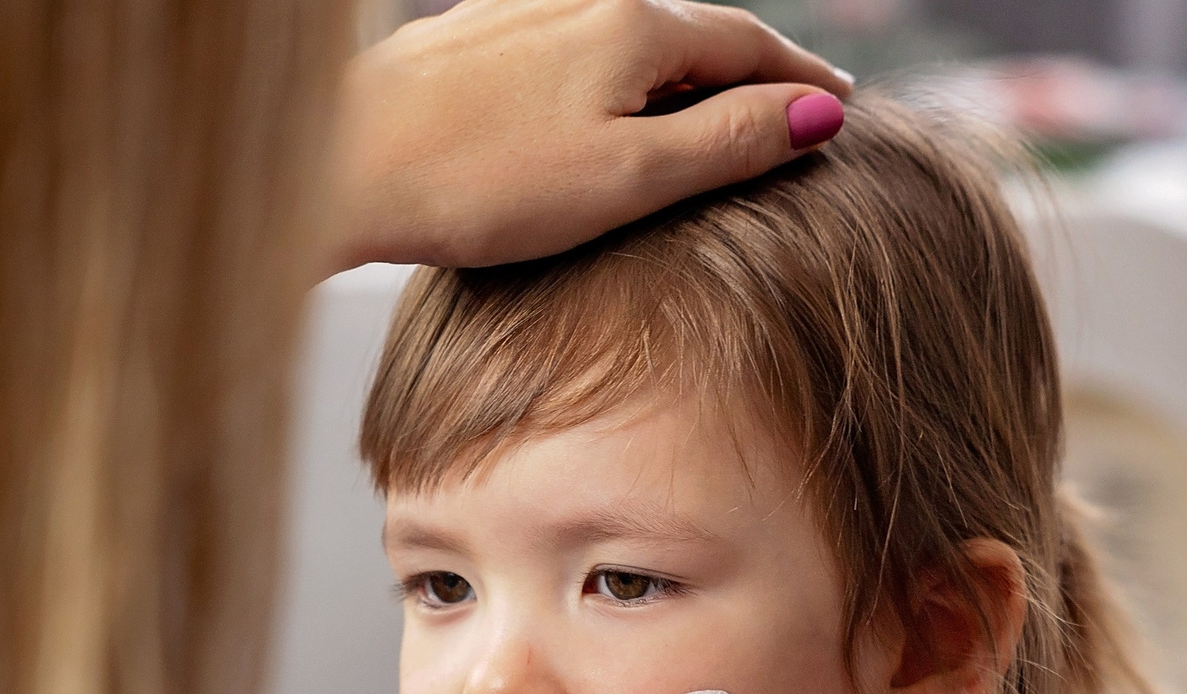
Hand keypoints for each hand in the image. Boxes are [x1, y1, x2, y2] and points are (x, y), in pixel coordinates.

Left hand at [326, 0, 852, 272]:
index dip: (800, 81)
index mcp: (634, 27)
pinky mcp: (472, 41)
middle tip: (792, 105)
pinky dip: (617, 74)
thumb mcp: (629, 177)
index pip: (748, 43)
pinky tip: (608, 100)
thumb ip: (727, 142)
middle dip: (747, 68)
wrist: (346, 166)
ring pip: (630, 38)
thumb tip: (816, 114)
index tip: (840, 108)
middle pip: (693, 32)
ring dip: (681, 70)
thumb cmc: (482, 183)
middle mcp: (583, 0)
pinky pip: (575, 48)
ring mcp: (522, 13)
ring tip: (715, 105)